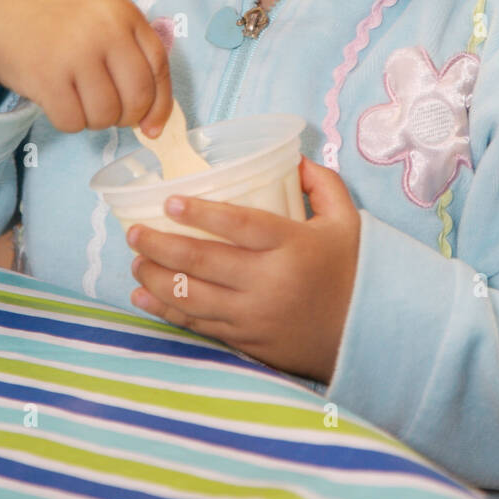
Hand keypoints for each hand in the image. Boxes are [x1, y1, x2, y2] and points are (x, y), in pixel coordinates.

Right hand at [0, 0, 172, 136]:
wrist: (2, 15)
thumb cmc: (62, 26)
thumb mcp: (104, 23)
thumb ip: (133, 60)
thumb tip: (153, 125)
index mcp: (123, 13)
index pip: (159, 66)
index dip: (161, 104)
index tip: (153, 126)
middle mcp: (103, 29)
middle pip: (137, 97)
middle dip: (127, 117)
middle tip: (110, 113)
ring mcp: (74, 52)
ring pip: (106, 115)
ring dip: (95, 120)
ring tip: (80, 102)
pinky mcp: (45, 77)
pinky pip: (73, 122)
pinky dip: (69, 122)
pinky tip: (59, 102)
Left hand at [127, 155, 360, 383]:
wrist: (365, 333)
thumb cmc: (353, 269)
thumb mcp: (347, 219)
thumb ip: (321, 183)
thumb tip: (292, 157)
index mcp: (292, 246)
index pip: (240, 226)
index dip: (202, 214)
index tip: (170, 202)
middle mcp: (269, 282)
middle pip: (204, 262)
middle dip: (160, 245)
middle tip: (133, 231)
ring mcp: (254, 316)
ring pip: (192, 296)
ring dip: (155, 278)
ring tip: (134, 259)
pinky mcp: (246, 340)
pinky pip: (198, 325)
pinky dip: (166, 310)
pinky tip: (143, 296)